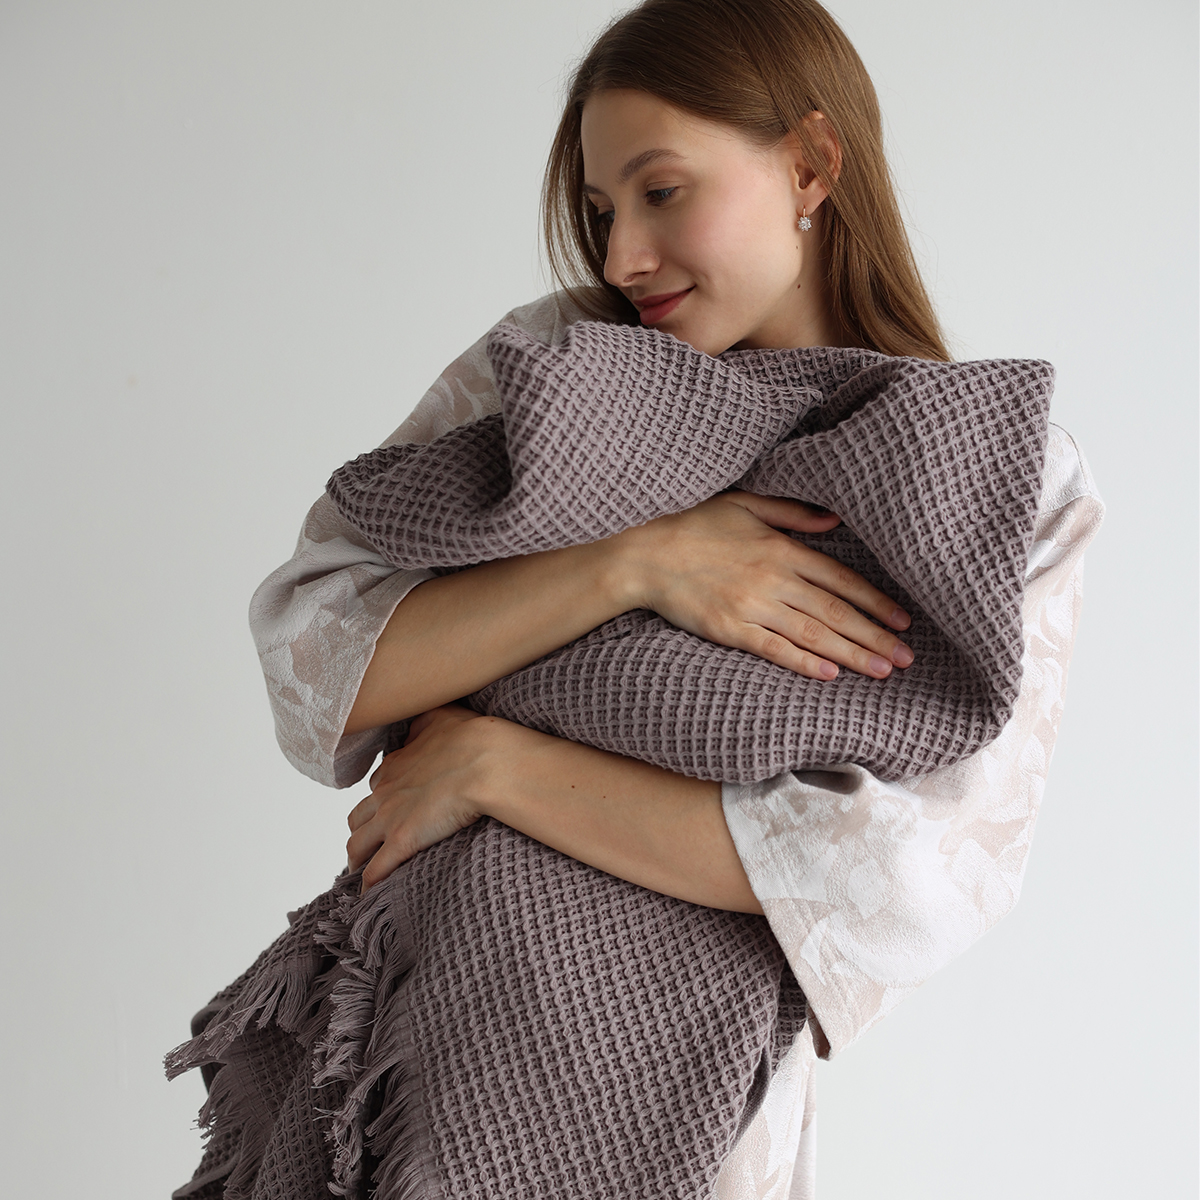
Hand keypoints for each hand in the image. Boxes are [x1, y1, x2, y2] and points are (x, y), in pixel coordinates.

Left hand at [346, 704, 499, 892]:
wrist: (486, 761)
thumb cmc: (473, 738)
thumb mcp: (443, 718)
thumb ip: (427, 723)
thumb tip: (421, 724)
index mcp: (397, 764)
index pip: (378, 785)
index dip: (382, 799)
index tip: (390, 809)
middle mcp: (386, 791)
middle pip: (358, 817)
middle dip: (362, 831)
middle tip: (373, 844)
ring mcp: (390, 818)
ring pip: (356, 845)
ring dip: (357, 860)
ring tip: (365, 873)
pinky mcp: (401, 842)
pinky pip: (375, 872)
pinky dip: (368, 886)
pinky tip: (369, 896)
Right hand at [611, 490, 912, 680]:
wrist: (645, 554)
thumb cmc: (692, 524)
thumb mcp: (744, 503)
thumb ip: (791, 512)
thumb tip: (834, 521)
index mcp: (781, 548)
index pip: (840, 579)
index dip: (875, 602)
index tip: (904, 621)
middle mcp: (773, 578)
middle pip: (835, 611)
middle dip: (874, 636)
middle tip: (906, 658)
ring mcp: (751, 606)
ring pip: (812, 634)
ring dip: (851, 654)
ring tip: (883, 671)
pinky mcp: (728, 629)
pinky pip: (773, 648)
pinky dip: (803, 662)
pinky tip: (829, 675)